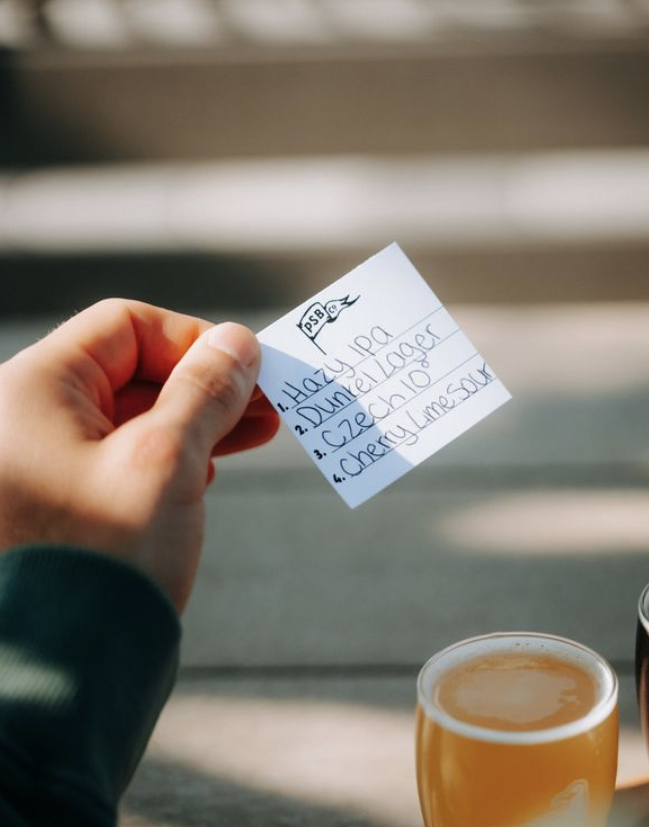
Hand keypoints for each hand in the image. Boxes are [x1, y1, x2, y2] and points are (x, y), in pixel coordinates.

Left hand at [0, 299, 278, 611]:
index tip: (249, 368)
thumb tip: (238, 341)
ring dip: (197, 419)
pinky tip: (209, 467)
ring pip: (132, 416)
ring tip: (257, 431)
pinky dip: (172, 454)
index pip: (125, 327)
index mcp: (33, 390)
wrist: (65, 674)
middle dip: (205, 385)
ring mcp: (43, 463)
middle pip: (131, 371)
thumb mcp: (168, 459)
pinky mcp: (64, 501)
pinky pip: (123, 456)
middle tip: (267, 404)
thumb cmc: (108, 559)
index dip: (194, 340)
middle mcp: (28, 419)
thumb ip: (206, 390)